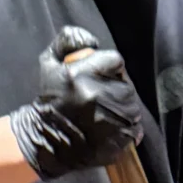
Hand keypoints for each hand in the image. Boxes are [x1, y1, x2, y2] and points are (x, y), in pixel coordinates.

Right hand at [10, 26, 142, 179]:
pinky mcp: (116, 139)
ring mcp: (108, 120)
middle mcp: (95, 97)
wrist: (48, 141)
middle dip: (118, 88)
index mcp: (79, 76)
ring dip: (124, 108)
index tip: (103, 74)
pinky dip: (127, 127)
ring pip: (133, 107)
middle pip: (127, 86)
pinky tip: (112, 127)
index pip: (115, 61)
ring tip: (106, 112)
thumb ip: (67, 41)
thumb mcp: (49, 63)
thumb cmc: (51, 100)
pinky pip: (134, 128)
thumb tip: (91, 41)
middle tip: (104, 96)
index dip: (111, 67)